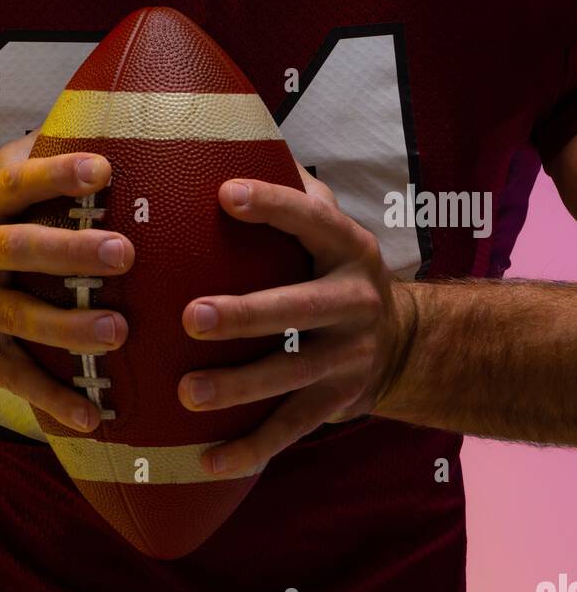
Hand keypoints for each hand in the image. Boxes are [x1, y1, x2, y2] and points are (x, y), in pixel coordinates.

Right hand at [0, 129, 132, 431]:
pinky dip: (54, 399)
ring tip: (119, 332)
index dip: (58, 174)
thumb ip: (39, 159)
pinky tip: (93, 414)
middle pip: (20, 249)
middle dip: (71, 251)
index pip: (19, 182)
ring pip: (20, 318)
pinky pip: (16, 378)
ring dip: (70, 327)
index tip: (104, 171)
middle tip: (124, 252)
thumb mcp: (0, 189)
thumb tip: (109, 119)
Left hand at [178, 165, 413, 474]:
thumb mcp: (331, 225)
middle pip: (299, 308)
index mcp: (348, 249)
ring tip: (185, 393)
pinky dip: (248, 449)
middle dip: (246, 314)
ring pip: (290, 376)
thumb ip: (295, 189)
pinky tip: (203, 460)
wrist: (406, 343)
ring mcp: (347, 358)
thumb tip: (232, 130)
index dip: (271, 205)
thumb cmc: (337, 269)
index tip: (223, 193)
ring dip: (237, 388)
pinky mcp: (336, 405)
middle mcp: (354, 302)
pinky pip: (289, 430)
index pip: (311, 219)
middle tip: (191, 316)